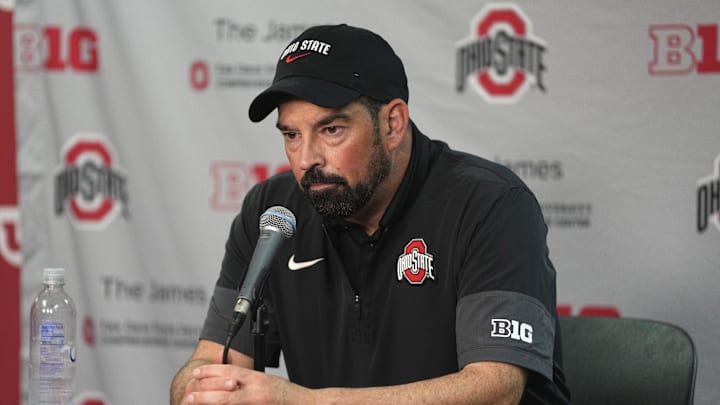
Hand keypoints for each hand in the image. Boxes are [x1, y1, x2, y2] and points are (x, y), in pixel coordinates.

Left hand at [181, 364, 308, 404]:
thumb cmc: (288, 397)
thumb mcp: (267, 382)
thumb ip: (249, 381)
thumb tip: (229, 380)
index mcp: (258, 378)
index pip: (230, 371)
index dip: (211, 371)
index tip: (196, 373)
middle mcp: (257, 390)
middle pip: (225, 389)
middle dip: (204, 392)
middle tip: (188, 394)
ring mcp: (258, 402)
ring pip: (228, 402)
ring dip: (209, 403)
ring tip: (192, 402)